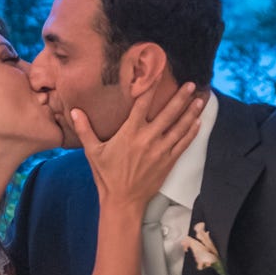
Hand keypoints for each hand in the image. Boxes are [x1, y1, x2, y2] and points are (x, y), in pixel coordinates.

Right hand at [75, 83, 204, 211]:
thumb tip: (74, 111)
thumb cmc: (106, 176)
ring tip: (201, 99)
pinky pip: (183, 144)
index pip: (142, 104)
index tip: (158, 73)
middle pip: (169, 113)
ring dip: (192, 112)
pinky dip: (192, 132)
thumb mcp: (93, 152)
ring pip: (180, 127)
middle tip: (192, 84)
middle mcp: (148, 138)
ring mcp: (161, 150)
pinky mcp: (168, 162)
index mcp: (130, 133)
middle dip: (181, 97)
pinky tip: (198, 122)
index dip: (151, 87)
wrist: (122, 201)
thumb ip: (85, 129)